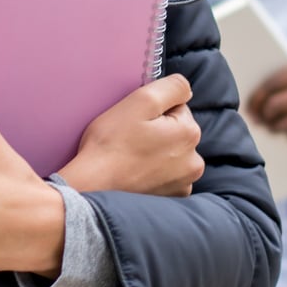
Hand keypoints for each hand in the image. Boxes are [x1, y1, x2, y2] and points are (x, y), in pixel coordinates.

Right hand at [57, 75, 203, 196]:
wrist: (92, 188)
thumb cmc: (111, 144)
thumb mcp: (140, 101)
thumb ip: (171, 87)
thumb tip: (186, 89)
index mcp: (190, 134)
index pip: (177, 108)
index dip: (153, 111)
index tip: (135, 122)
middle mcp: (194, 162)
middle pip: (176, 132)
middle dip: (157, 132)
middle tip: (129, 139)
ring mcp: (183, 184)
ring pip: (172, 155)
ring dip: (157, 153)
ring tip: (131, 158)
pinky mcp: (171, 199)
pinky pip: (166, 177)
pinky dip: (154, 174)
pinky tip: (135, 174)